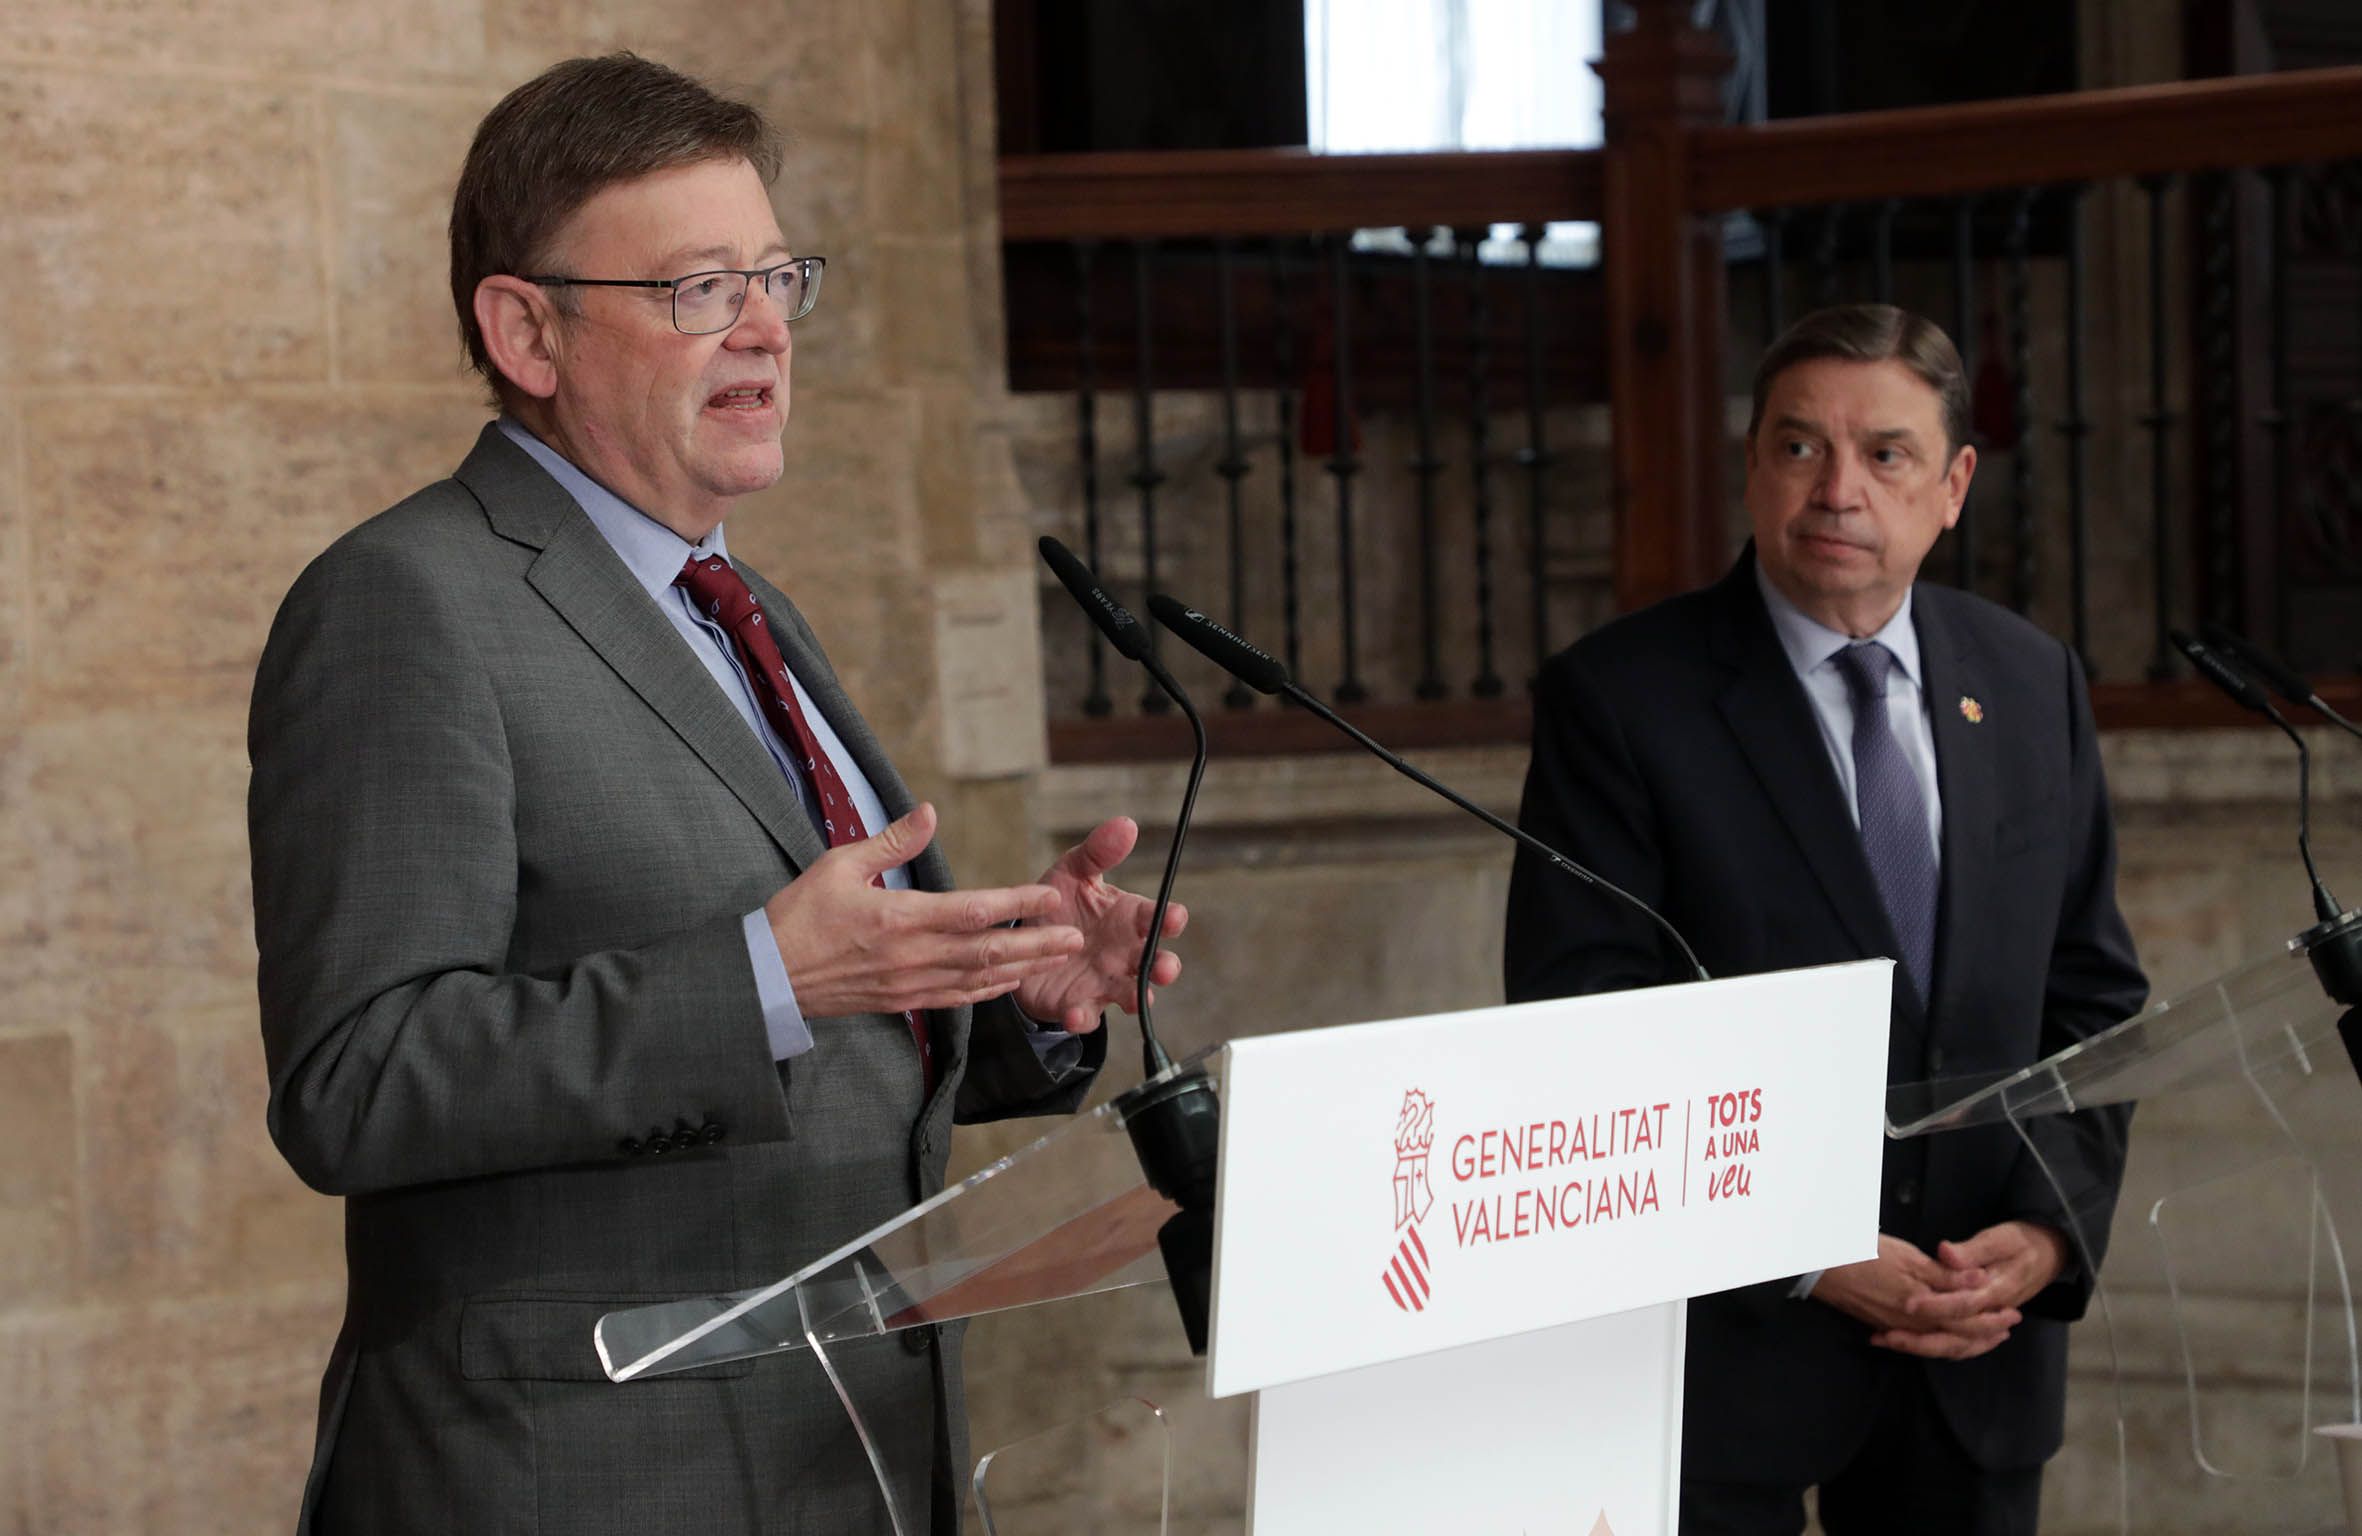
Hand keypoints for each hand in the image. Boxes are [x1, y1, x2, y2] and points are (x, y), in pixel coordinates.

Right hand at [764, 803, 1084, 1018]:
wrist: (768, 976)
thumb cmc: (799, 915)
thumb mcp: (839, 865)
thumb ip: (890, 842)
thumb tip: (929, 812)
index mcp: (900, 918)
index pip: (973, 911)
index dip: (1017, 904)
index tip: (1050, 897)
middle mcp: (912, 956)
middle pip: (988, 951)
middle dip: (1037, 944)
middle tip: (1075, 938)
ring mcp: (908, 984)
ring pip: (978, 979)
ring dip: (1021, 969)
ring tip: (1056, 959)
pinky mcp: (900, 1003)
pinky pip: (954, 999)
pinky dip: (987, 991)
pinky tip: (1008, 983)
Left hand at [1012, 816, 1186, 1031]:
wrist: (1023, 942)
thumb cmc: (1059, 905)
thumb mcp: (1072, 873)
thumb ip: (1097, 853)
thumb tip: (1126, 824)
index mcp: (1127, 918)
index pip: (1156, 917)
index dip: (1169, 918)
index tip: (1173, 917)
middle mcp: (1124, 952)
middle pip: (1155, 961)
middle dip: (1165, 966)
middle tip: (1164, 967)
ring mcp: (1105, 981)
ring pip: (1133, 993)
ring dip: (1138, 997)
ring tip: (1137, 998)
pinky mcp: (1080, 1004)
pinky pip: (1087, 1016)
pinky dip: (1083, 1017)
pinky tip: (1075, 1014)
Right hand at [1809, 1234, 2020, 1360]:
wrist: (1821, 1267)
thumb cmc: (1864, 1253)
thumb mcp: (1908, 1256)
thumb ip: (1944, 1273)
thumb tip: (1979, 1281)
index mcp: (1922, 1304)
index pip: (1966, 1315)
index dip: (1991, 1315)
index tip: (2012, 1312)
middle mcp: (1913, 1323)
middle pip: (1957, 1337)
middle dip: (1985, 1334)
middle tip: (2007, 1329)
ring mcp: (1898, 1328)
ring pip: (1940, 1344)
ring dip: (1965, 1342)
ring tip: (1983, 1338)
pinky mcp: (1885, 1326)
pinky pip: (1921, 1343)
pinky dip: (1940, 1344)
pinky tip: (1944, 1341)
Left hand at [1891, 1219, 2067, 1333]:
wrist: (2051, 1254)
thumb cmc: (2023, 1242)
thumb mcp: (1999, 1239)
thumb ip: (1972, 1250)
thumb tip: (1946, 1254)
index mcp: (1995, 1292)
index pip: (1961, 1306)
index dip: (1934, 1307)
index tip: (1907, 1304)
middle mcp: (1990, 1313)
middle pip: (1954, 1337)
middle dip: (1918, 1339)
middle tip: (1885, 1337)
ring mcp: (1987, 1320)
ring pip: (1955, 1345)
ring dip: (1921, 1345)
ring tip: (1887, 1341)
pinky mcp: (1982, 1320)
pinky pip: (1959, 1341)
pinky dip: (1934, 1344)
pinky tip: (1908, 1342)